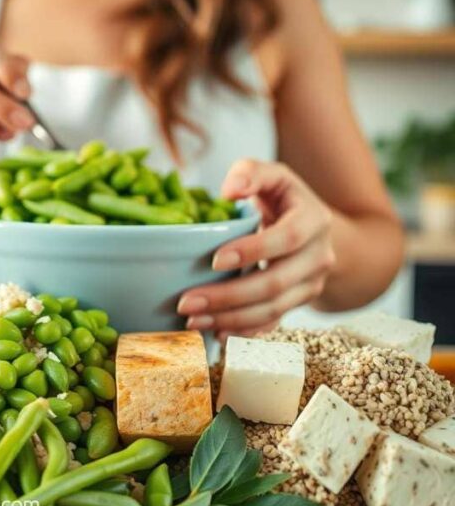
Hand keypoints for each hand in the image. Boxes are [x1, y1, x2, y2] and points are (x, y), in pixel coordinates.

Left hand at [177, 160, 336, 335]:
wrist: (313, 227)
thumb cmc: (282, 199)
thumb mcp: (271, 175)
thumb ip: (250, 173)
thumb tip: (229, 191)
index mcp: (313, 220)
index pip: (286, 238)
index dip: (253, 251)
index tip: (214, 260)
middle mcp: (318, 256)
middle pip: (275, 283)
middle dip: (229, 296)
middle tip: (186, 303)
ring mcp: (311, 284)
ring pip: (273, 309)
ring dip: (230, 319)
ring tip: (192, 320)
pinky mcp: (300, 303)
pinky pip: (274, 322)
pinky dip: (245, 331)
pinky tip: (215, 332)